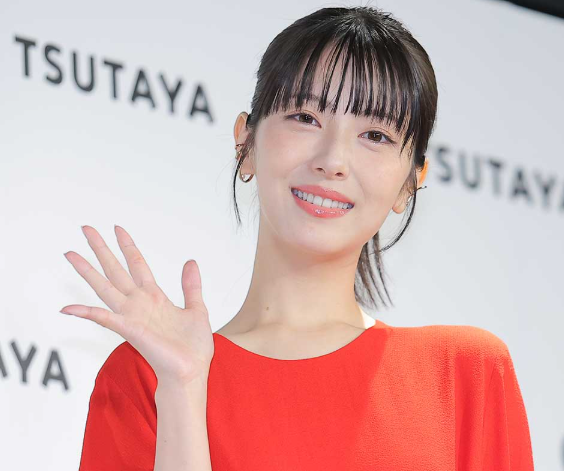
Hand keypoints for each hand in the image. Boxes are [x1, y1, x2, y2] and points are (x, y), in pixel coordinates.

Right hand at [61, 225, 213, 385]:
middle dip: (101, 249)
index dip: (128, 246)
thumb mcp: (197, 309)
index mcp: (155, 297)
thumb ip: (191, 286)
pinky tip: (68, 308)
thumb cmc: (193, 347)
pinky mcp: (130, 330)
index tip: (118, 228)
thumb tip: (191, 262)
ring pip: (105, 288)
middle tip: (86, 229)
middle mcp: (139, 304)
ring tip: (70, 254)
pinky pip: (105, 319)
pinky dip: (86, 313)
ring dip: (87, 271)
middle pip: (115, 270)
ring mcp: (132, 316)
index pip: (138, 265)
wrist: (191, 372)